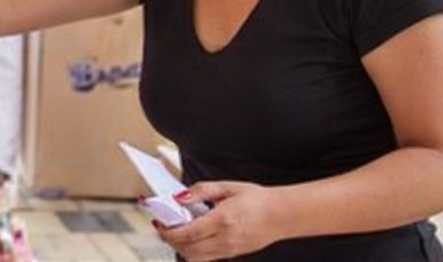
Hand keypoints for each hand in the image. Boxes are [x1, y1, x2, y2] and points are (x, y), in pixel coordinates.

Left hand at [153, 181, 284, 260]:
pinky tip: (193, 238)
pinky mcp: (234, 254)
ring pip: (196, 258)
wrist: (284, 214)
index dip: (168, 231)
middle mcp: (225, 239)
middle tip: (163, 227)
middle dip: (170, 240)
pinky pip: (208, 258)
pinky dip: (195, 251)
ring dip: (181, 248)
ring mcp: (230, 249)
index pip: (186, 233)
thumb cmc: (257, 199)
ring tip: (176, 233)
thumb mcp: (227, 187)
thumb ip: (201, 191)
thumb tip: (179, 197)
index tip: (158, 223)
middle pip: (187, 249)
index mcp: (222, 220)